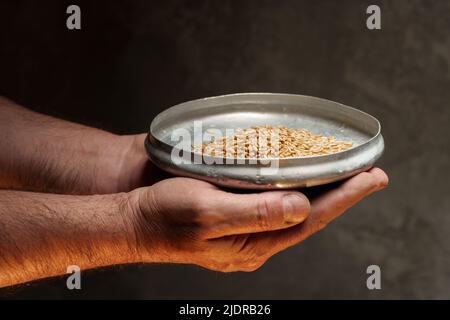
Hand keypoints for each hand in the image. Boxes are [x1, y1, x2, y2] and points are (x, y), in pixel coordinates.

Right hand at [127, 167, 387, 271]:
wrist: (136, 220)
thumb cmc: (165, 215)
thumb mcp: (207, 212)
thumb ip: (255, 213)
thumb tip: (300, 208)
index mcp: (252, 244)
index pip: (309, 220)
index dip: (344, 197)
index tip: (371, 178)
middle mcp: (254, 241)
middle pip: (308, 217)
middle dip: (341, 194)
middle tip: (368, 174)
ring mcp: (246, 231)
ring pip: (294, 211)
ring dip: (321, 192)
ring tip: (344, 174)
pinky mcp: (236, 218)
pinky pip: (276, 205)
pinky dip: (295, 189)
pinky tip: (301, 179)